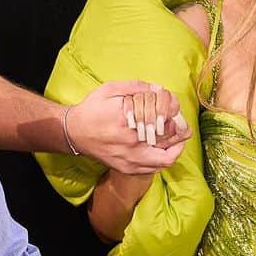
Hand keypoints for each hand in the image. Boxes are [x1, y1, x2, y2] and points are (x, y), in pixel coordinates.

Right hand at [65, 81, 190, 174]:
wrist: (73, 133)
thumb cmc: (92, 109)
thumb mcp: (110, 90)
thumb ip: (136, 87)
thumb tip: (159, 90)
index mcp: (127, 120)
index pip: (162, 118)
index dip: (174, 113)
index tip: (175, 109)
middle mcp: (130, 143)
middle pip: (168, 139)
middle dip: (180, 130)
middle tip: (182, 124)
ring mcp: (129, 159)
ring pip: (166, 159)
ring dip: (176, 147)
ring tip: (177, 138)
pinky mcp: (127, 168)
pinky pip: (155, 168)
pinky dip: (164, 158)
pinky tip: (164, 149)